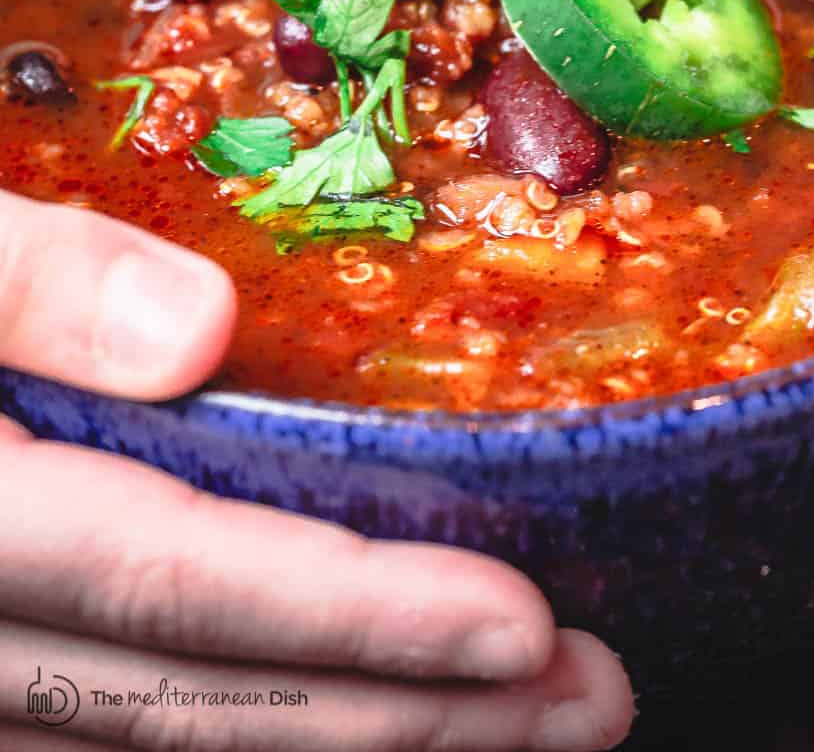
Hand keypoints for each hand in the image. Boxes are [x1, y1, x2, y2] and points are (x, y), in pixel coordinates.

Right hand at [0, 192, 634, 749]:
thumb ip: (15, 276)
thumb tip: (201, 332)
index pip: (166, 587)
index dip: (347, 616)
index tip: (523, 626)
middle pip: (188, 710)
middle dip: (399, 719)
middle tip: (589, 701)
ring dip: (347, 749)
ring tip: (521, 730)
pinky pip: (100, 740)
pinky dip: (239, 739)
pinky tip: (345, 720)